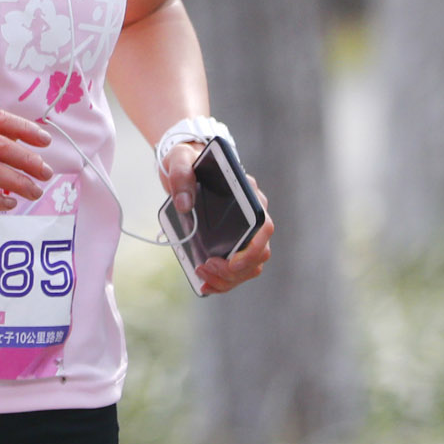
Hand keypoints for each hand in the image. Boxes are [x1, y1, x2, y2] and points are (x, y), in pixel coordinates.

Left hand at [166, 151, 274, 294]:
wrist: (185, 168)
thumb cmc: (188, 161)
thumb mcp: (180, 160)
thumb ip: (181, 176)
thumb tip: (185, 204)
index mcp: (248, 195)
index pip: (264, 226)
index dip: (253, 249)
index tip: (231, 261)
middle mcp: (253, 216)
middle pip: (260, 254)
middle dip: (235, 269)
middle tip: (206, 267)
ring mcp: (245, 232)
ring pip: (250, 267)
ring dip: (228, 279)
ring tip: (203, 274)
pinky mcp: (233, 244)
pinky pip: (237, 271)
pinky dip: (223, 282)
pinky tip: (206, 284)